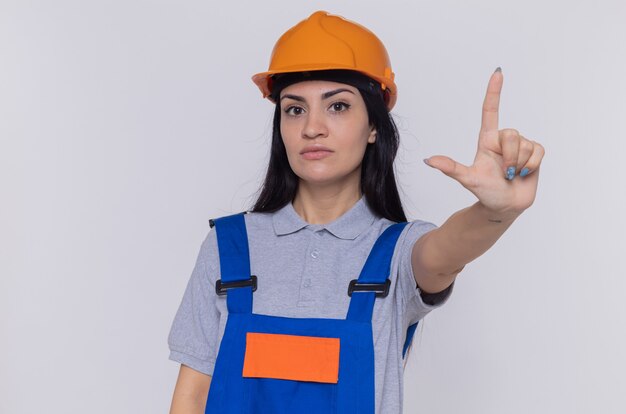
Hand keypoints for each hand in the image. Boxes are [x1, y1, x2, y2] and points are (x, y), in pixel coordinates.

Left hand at [424, 68, 544, 215]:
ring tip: (511, 174)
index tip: (498, 73)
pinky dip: (531, 165)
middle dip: (509, 157)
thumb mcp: (468, 179)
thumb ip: (450, 168)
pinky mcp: (535, 153)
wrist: (505, 206)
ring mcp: (520, 145)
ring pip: (525, 144)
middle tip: (503, 172)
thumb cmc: (486, 191)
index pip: (490, 111)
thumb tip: (429, 160)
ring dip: (519, 164)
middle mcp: (504, 139)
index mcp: (486, 140)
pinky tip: (524, 173)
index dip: (494, 92)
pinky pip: (538, 151)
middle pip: (512, 133)